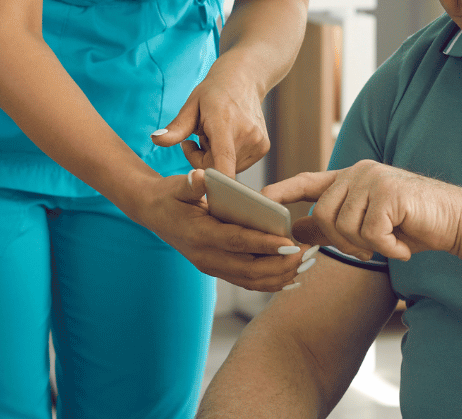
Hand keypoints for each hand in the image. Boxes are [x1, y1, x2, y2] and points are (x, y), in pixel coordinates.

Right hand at [128, 170, 304, 291]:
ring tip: (307, 265)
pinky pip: (247, 282)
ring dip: (280, 276)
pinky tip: (292, 278)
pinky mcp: (218, 270)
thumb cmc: (171, 196)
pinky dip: (271, 283)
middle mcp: (206, 257)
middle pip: (249, 269)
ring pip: (251, 280)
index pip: (237, 242)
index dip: (264, 244)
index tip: (290, 244)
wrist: (154, 213)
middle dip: (281, 265)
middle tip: (307, 255)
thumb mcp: (178, 186)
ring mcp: (212, 267)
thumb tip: (200, 177)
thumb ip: (191, 184)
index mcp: (200, 235)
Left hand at [150, 63, 268, 177]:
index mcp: (225, 123)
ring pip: (227, 168)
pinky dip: (228, 157)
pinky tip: (226, 139)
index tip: (204, 189)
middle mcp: (247, 135)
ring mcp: (258, 142)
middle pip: (217, 168)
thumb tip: (155, 139)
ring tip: (214, 136)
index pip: (223, 161)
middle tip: (198, 139)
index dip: (214, 180)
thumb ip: (176, 128)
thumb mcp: (191, 106)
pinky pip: (238, 164)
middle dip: (202, 160)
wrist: (243, 80)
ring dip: (215, 158)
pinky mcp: (263, 148)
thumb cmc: (213, 93)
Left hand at [263, 161, 461, 261]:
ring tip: (391, 242)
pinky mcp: (389, 192)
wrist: (455, 221)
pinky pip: (370, 232)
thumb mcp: (367, 226)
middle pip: (324, 215)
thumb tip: (298, 228)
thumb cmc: (413, 224)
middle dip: (344, 242)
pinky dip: (386, 247)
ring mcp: (374, 179)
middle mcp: (359, 172)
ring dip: (367, 245)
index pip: (308, 181)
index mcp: (351, 177)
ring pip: (344, 226)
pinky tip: (402, 243)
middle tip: (372, 249)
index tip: (259, 199)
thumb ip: (334, 224)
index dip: (283, 190)